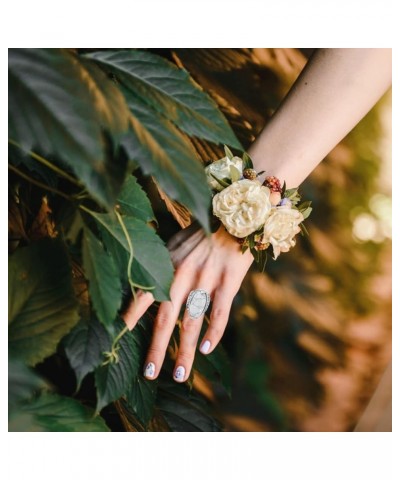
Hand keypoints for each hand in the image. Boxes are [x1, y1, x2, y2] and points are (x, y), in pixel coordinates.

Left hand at [123, 225, 252, 381]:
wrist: (234, 214)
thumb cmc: (202, 231)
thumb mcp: (174, 242)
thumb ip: (161, 264)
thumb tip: (144, 286)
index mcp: (166, 264)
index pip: (143, 296)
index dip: (129, 319)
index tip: (116, 339)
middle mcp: (182, 274)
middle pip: (165, 318)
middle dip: (156, 348)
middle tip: (149, 373)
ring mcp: (206, 279)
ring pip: (192, 322)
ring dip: (184, 352)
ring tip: (180, 375)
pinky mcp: (228, 281)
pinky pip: (220, 313)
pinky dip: (213, 334)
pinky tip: (205, 350)